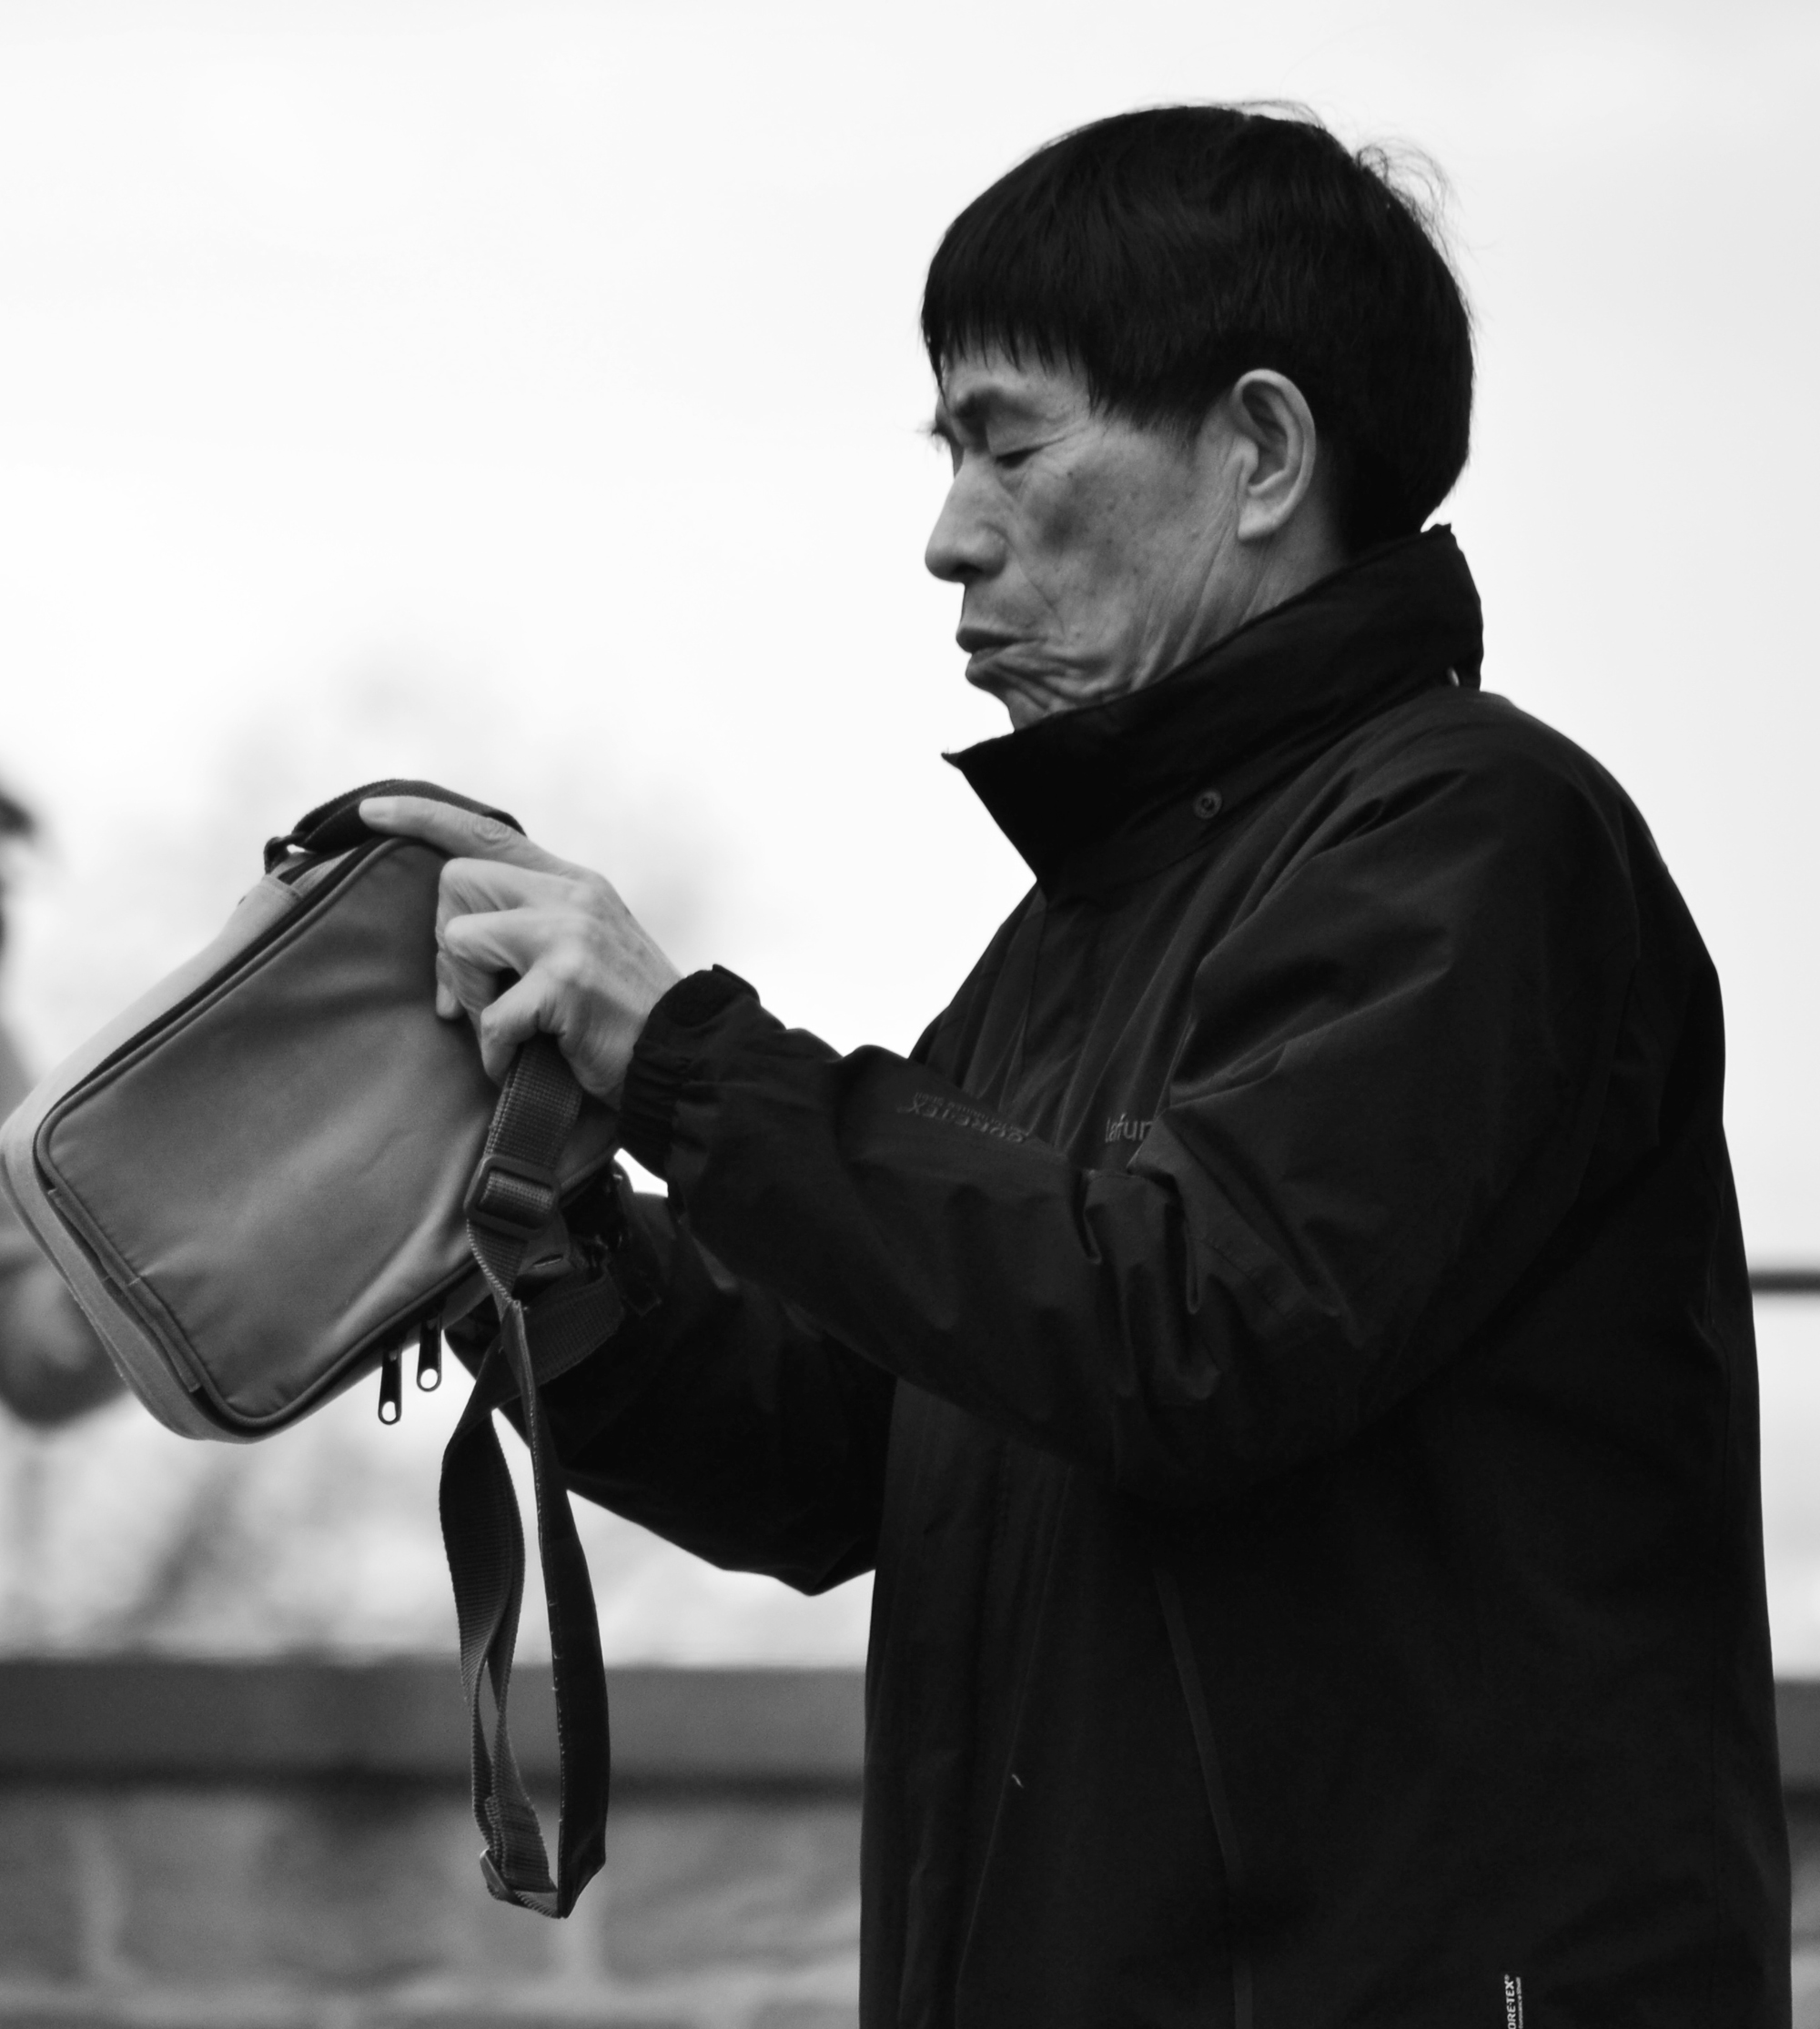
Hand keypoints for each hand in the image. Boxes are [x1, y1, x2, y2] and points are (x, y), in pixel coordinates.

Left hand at [359, 795, 682, 1101]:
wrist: (686, 1060)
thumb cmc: (626, 1018)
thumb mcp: (587, 949)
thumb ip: (531, 929)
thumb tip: (452, 948)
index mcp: (574, 883)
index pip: (489, 831)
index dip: (423, 818)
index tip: (372, 811)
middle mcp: (571, 894)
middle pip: (456, 882)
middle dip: (447, 947)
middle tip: (476, 996)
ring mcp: (569, 933)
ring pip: (460, 940)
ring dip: (471, 998)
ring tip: (508, 1030)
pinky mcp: (566, 981)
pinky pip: (489, 1015)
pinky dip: (495, 1051)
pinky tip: (520, 1063)